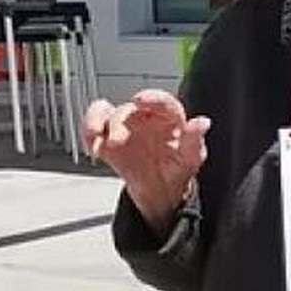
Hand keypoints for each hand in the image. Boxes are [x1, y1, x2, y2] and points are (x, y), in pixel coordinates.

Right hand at [81, 89, 210, 232]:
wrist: (159, 193)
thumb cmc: (177, 171)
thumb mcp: (191, 159)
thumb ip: (194, 140)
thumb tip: (202, 123)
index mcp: (169, 119)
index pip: (163, 102)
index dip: (152, 98)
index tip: (140, 99)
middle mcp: (146, 118)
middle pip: (129, 110)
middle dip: (121, 121)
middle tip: (119, 140)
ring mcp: (125, 128)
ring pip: (107, 114)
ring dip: (98, 123)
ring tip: (102, 141)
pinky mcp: (108, 140)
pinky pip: (93, 129)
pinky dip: (88, 132)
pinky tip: (93, 144)